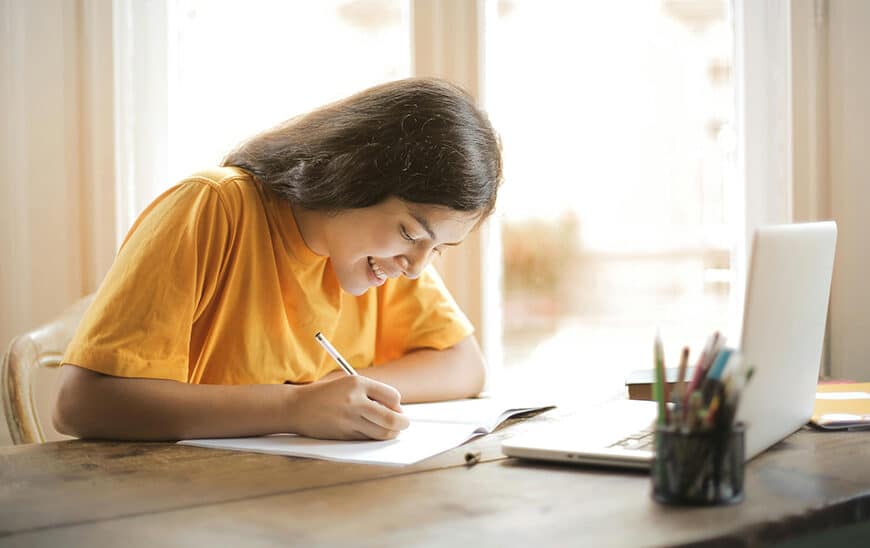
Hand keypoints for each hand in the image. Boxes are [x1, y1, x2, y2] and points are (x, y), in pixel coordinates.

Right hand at [287, 376, 409, 439]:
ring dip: (391, 433)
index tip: (396, 408)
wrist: (297, 407)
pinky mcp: (344, 434)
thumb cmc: (326, 394)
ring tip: (391, 430)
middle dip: (402, 423)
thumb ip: (372, 394)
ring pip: (382, 432)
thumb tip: (397, 410)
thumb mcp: (349, 384)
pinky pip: (368, 438)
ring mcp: (349, 419)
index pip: (393, 396)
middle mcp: (355, 401)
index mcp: (358, 383)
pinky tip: (372, 432)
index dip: (398, 405)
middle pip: (391, 418)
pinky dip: (375, 437)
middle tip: (404, 424)